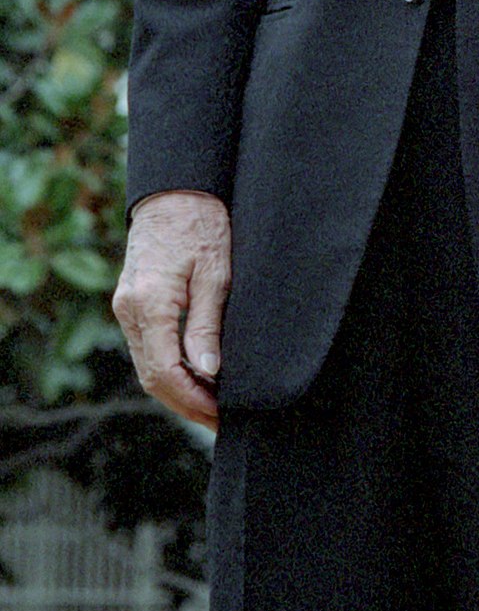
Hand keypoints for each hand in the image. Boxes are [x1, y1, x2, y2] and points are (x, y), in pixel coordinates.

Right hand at [112, 190, 230, 427]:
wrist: (175, 190)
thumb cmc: (202, 223)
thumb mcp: (215, 273)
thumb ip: (207, 325)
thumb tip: (210, 372)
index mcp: (149, 303)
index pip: (166, 371)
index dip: (193, 399)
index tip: (220, 413)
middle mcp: (129, 310)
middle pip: (151, 376)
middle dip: (185, 403)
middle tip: (219, 419)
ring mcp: (126, 307)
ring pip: (146, 365)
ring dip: (176, 389)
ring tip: (211, 404)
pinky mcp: (132, 302)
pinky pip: (147, 347)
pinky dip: (168, 367)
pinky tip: (195, 375)